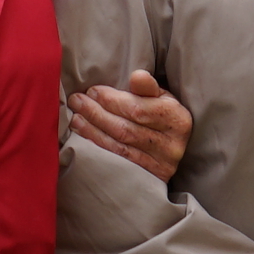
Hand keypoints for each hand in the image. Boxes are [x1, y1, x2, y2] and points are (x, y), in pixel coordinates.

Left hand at [65, 70, 189, 179]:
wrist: (172, 148)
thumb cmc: (163, 116)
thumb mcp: (162, 98)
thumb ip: (148, 87)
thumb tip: (137, 75)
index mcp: (177, 119)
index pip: (138, 109)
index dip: (112, 100)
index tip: (92, 91)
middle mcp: (170, 145)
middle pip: (126, 129)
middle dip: (96, 113)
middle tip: (77, 101)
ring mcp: (159, 165)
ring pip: (119, 146)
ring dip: (92, 130)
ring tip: (75, 117)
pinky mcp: (146, 177)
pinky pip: (116, 161)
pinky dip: (97, 147)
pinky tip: (83, 137)